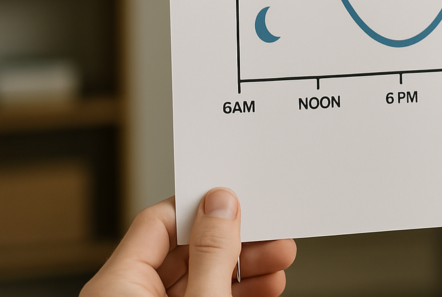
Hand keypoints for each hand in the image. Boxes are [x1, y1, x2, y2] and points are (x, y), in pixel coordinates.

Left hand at [82, 188, 295, 296]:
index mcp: (117, 285)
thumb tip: (222, 204)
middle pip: (186, 249)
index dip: (203, 206)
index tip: (238, 199)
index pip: (158, 221)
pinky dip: (237, 291)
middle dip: (237, 242)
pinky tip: (266, 286)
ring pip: (201, 276)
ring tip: (280, 261)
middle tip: (273, 235)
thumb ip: (212, 254)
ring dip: (245, 267)